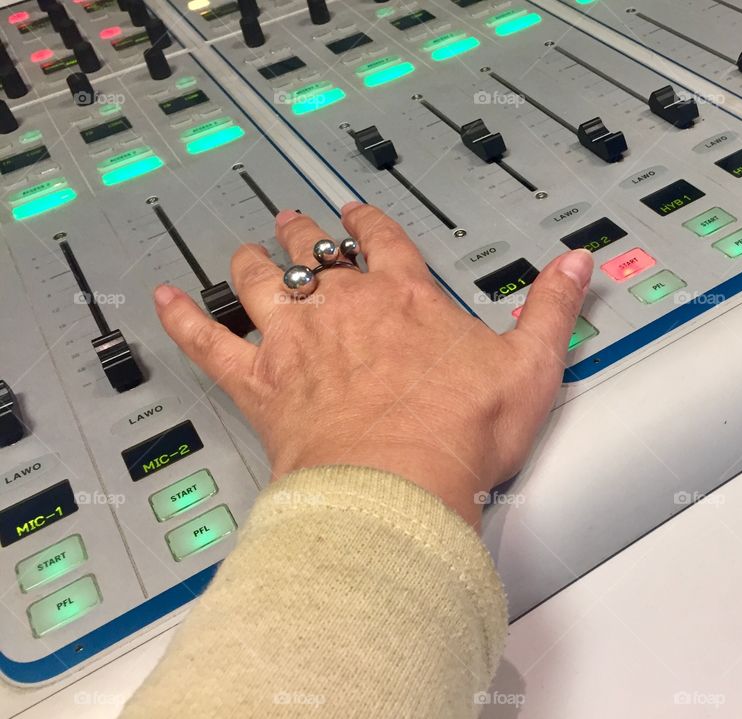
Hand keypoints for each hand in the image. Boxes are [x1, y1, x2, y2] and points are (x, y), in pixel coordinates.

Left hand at [153, 203, 592, 527]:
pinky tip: (164, 300)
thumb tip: (576, 265)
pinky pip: (208, 341)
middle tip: (293, 220)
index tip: (357, 212)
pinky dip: (183, 318)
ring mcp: (297, 341)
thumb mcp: (530, 366)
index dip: (367, 221)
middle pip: (314, 253)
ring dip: (252, 261)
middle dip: (303, 233)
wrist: (397, 483)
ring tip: (245, 248)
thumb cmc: (458, 432)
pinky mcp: (261, 384)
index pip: (381, 239)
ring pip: (261, 281)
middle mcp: (344, 308)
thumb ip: (552, 309)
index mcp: (404, 298)